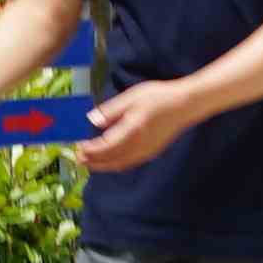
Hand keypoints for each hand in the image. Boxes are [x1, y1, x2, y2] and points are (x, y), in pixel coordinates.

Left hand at [67, 74, 204, 174]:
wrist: (185, 105)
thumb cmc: (159, 97)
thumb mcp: (131, 98)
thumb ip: (111, 111)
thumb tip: (91, 120)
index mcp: (132, 131)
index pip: (105, 146)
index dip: (90, 150)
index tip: (77, 147)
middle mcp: (139, 145)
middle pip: (111, 159)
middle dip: (93, 161)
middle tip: (77, 159)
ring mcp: (146, 151)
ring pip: (120, 164)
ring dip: (103, 165)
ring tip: (89, 162)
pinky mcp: (151, 152)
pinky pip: (129, 163)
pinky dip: (115, 164)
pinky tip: (109, 160)